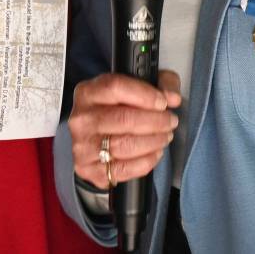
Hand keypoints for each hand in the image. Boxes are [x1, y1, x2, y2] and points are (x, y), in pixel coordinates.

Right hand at [69, 70, 180, 188]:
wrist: (93, 139)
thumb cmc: (116, 110)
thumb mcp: (135, 87)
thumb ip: (160, 84)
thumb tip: (172, 97)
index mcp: (87, 92)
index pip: (115, 87)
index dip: (145, 95)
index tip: (164, 102)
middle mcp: (81, 119)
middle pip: (124, 119)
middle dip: (156, 121)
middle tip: (171, 121)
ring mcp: (83, 146)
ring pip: (126, 145)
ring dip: (154, 141)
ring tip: (165, 136)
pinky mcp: (89, 169)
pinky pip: (125, 168)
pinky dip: (147, 161)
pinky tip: (155, 152)